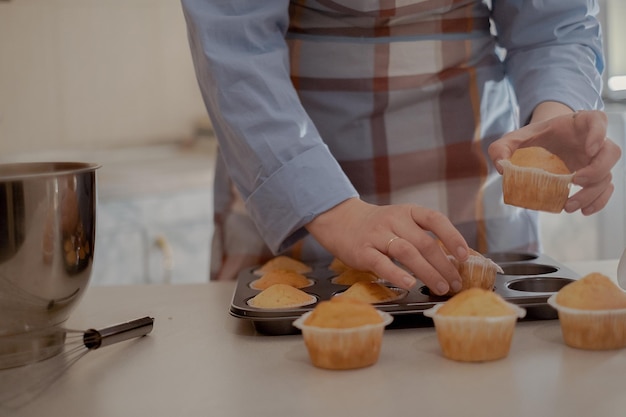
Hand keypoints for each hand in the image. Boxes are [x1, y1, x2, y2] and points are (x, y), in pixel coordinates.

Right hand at [305, 198, 468, 293]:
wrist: (341, 221)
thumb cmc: (378, 227)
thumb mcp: (401, 223)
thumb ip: (423, 236)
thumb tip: (455, 259)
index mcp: (407, 212)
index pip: (434, 220)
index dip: (452, 236)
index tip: (463, 256)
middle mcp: (393, 220)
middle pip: (424, 242)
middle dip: (443, 265)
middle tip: (455, 283)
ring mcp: (377, 235)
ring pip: (407, 252)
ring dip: (427, 272)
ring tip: (440, 287)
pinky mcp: (362, 251)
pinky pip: (381, 263)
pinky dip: (397, 274)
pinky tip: (409, 284)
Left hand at [488, 109, 620, 214]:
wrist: (544, 142)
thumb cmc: (534, 137)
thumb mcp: (515, 138)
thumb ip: (502, 146)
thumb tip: (500, 166)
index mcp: (579, 123)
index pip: (598, 120)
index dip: (598, 133)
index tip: (588, 149)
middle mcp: (594, 141)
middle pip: (611, 152)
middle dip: (597, 170)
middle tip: (575, 181)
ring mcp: (596, 160)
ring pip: (607, 176)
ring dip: (592, 193)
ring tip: (569, 205)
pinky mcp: (594, 176)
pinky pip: (605, 190)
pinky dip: (598, 201)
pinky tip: (584, 211)